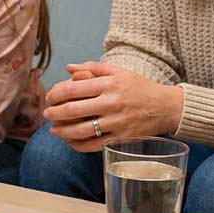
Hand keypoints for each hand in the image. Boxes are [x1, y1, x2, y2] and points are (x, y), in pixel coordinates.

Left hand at [42, 61, 182, 151]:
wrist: (167, 107)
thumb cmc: (140, 87)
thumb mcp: (119, 72)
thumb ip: (92, 67)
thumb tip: (68, 68)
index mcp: (109, 84)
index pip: (73, 88)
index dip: (55, 94)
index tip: (49, 98)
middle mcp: (112, 103)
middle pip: (73, 110)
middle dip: (54, 113)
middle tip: (46, 114)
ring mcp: (117, 122)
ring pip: (81, 130)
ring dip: (62, 132)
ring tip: (53, 130)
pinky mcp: (122, 138)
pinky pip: (94, 145)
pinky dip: (78, 145)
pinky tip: (70, 141)